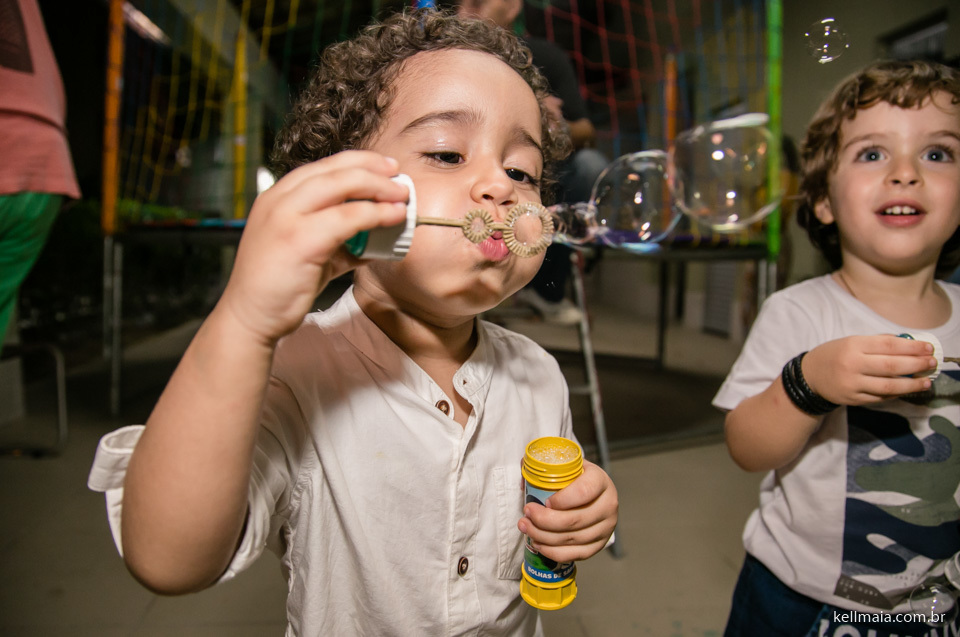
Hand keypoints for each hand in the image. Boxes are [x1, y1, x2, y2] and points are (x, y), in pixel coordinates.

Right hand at [216, 151, 408, 345]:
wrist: (250, 317)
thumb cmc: (278, 286)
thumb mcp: (306, 249)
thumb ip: (336, 237)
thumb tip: (374, 232)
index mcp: (277, 197)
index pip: (322, 167)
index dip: (358, 162)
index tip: (385, 167)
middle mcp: (279, 200)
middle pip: (334, 169)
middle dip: (372, 168)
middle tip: (398, 176)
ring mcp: (286, 218)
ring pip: (340, 186)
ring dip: (378, 188)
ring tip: (401, 196)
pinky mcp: (299, 240)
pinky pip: (346, 218)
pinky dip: (374, 215)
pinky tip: (392, 218)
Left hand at [517, 460, 617, 562]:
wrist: (594, 494)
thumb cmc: (575, 479)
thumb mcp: (565, 467)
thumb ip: (545, 466)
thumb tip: (523, 471)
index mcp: (600, 481)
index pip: (583, 492)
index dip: (562, 499)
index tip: (544, 501)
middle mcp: (608, 505)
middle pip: (575, 519)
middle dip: (544, 519)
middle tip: (526, 513)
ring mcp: (606, 528)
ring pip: (572, 538)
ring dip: (543, 536)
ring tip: (525, 527)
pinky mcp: (600, 544)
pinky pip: (575, 554)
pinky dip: (553, 551)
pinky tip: (538, 543)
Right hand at [803, 334, 936, 405]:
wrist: (809, 376)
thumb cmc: (834, 355)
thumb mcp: (851, 341)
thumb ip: (877, 342)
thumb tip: (909, 344)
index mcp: (853, 345)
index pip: (889, 345)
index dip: (912, 347)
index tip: (928, 348)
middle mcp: (852, 364)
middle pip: (892, 366)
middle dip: (916, 364)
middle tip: (932, 363)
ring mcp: (852, 384)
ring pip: (888, 386)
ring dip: (911, 384)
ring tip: (926, 382)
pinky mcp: (853, 399)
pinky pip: (880, 397)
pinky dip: (896, 393)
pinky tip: (906, 389)